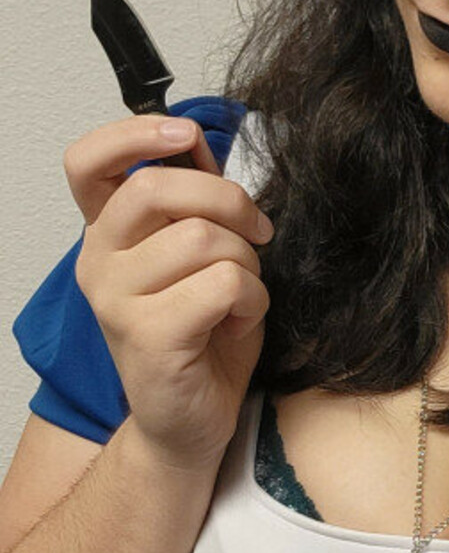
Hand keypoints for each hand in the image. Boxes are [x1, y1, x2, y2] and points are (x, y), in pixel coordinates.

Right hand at [65, 112, 273, 469]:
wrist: (193, 420)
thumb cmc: (203, 334)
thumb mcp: (197, 254)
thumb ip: (191, 201)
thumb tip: (196, 142)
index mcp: (106, 234)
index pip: (87, 162)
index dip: (135, 133)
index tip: (185, 134)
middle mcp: (97, 262)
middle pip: (157, 186)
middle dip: (227, 200)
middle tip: (256, 233)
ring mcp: (115, 300)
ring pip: (201, 237)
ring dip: (246, 262)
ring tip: (242, 292)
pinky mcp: (148, 336)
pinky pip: (222, 283)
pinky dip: (251, 299)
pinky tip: (238, 321)